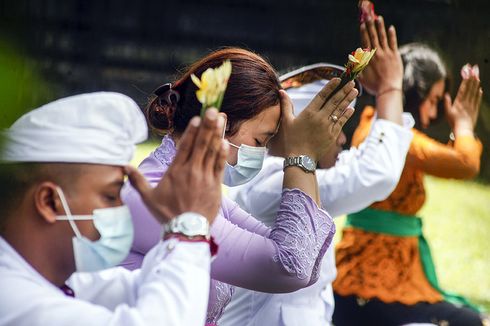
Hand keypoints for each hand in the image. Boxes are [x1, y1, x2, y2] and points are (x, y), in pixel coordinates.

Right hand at [126, 109, 227, 223]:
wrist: (185, 230)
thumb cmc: (167, 214)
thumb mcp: (148, 198)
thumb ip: (137, 180)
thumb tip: (123, 166)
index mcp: (175, 172)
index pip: (184, 147)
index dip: (191, 131)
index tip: (197, 118)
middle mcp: (191, 171)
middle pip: (200, 144)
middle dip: (207, 126)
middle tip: (213, 110)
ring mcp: (204, 177)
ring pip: (211, 152)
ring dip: (217, 134)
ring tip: (222, 119)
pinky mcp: (215, 186)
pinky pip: (219, 166)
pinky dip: (222, 154)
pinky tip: (225, 141)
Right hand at [268, 78, 356, 160]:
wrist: (301, 158)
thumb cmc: (291, 140)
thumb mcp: (286, 121)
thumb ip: (286, 105)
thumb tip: (281, 91)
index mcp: (309, 113)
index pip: (322, 96)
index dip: (331, 87)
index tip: (338, 79)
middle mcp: (320, 118)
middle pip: (334, 101)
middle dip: (344, 91)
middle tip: (352, 82)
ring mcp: (328, 127)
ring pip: (340, 110)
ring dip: (348, 100)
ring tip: (354, 91)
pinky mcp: (332, 135)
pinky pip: (341, 122)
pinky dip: (346, 114)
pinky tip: (351, 108)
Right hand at [358, 16, 402, 94]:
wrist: (388, 90)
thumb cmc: (374, 86)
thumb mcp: (361, 77)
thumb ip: (356, 67)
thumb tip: (351, 58)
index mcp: (368, 58)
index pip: (365, 42)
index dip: (364, 32)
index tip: (362, 25)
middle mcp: (377, 54)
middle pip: (373, 36)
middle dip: (370, 26)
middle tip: (368, 17)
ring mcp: (386, 54)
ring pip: (382, 37)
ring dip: (380, 27)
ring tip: (379, 18)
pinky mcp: (395, 56)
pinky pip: (393, 43)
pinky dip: (392, 35)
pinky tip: (391, 28)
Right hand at [444, 75, 482, 135]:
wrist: (463, 129)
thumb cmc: (453, 122)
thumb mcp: (447, 112)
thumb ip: (447, 103)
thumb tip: (446, 94)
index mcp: (458, 102)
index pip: (463, 89)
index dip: (465, 80)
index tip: (467, 73)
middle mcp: (466, 102)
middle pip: (469, 89)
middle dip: (472, 79)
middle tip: (474, 71)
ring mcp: (472, 105)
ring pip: (474, 93)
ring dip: (476, 85)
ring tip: (477, 77)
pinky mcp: (475, 109)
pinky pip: (478, 100)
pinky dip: (479, 94)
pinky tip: (480, 89)